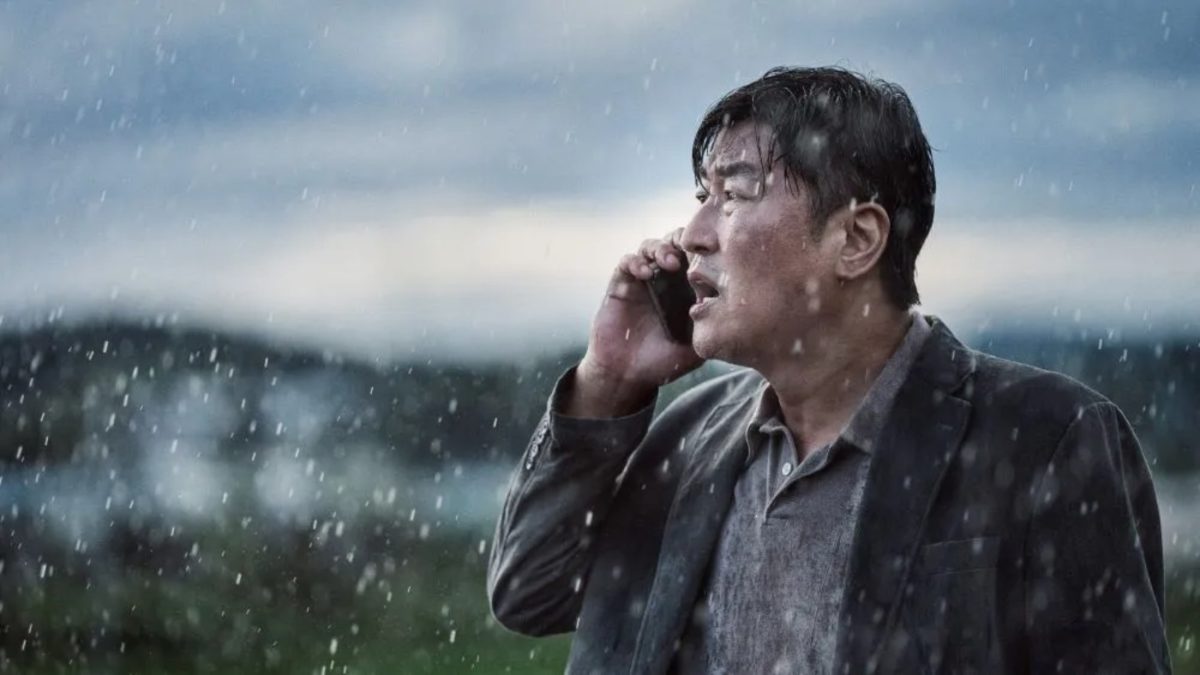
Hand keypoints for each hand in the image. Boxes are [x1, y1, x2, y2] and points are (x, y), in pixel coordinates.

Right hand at [565, 229, 703, 417]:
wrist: (627, 375)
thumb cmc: (664, 362)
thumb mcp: (697, 346)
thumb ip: (711, 325)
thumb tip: (730, 301)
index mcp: (688, 289)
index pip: (699, 257)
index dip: (707, 250)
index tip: (716, 255)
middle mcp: (666, 280)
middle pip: (676, 243)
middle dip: (684, 241)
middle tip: (691, 250)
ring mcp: (643, 280)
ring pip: (652, 247)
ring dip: (662, 248)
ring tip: (670, 262)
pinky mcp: (622, 284)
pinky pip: (627, 262)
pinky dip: (636, 262)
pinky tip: (646, 274)